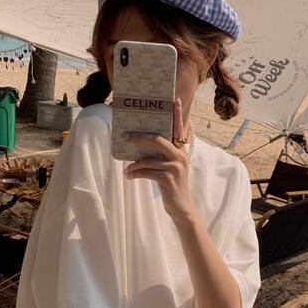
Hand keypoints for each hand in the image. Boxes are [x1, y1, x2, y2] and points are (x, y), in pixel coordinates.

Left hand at [124, 97, 194, 222]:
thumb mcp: (171, 167)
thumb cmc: (172, 184)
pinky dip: (135, 173)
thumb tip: (142, 144)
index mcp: (181, 149)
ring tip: (126, 169)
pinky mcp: (168, 178)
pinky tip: (129, 176)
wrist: (181, 207)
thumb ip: (163, 154)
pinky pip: (146, 171)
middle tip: (125, 136)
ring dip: (133, 164)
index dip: (177, 114)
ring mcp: (174, 167)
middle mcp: (180, 155)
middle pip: (157, 139)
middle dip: (139, 137)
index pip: (179, 128)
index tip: (174, 99)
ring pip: (147, 159)